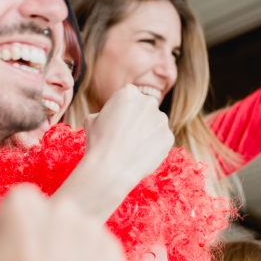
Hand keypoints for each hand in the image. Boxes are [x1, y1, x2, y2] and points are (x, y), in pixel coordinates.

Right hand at [0, 186, 123, 260]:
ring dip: (74, 251)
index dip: (20, 229)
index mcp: (23, 205)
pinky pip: (103, 252)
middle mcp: (61, 210)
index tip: (20, 252)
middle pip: (57, 214)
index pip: (25, 202)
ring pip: (82, 233)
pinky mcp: (113, 255)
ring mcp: (91, 232)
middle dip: (50, 235)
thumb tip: (5, 219)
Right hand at [55, 85, 174, 221]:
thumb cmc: (98, 143)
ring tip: (132, 148)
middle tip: (127, 136)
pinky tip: (140, 155)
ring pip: (155, 124)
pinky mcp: (168, 137)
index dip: (122, 112)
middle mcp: (148, 102)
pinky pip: (161, 140)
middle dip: (138, 119)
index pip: (130, 98)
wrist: (109, 168)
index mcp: (129, 92)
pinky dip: (153, 146)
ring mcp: (161, 120)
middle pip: (145, 109)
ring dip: (147, 132)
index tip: (117, 124)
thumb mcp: (92, 119)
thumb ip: (106, 112)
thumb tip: (111, 116)